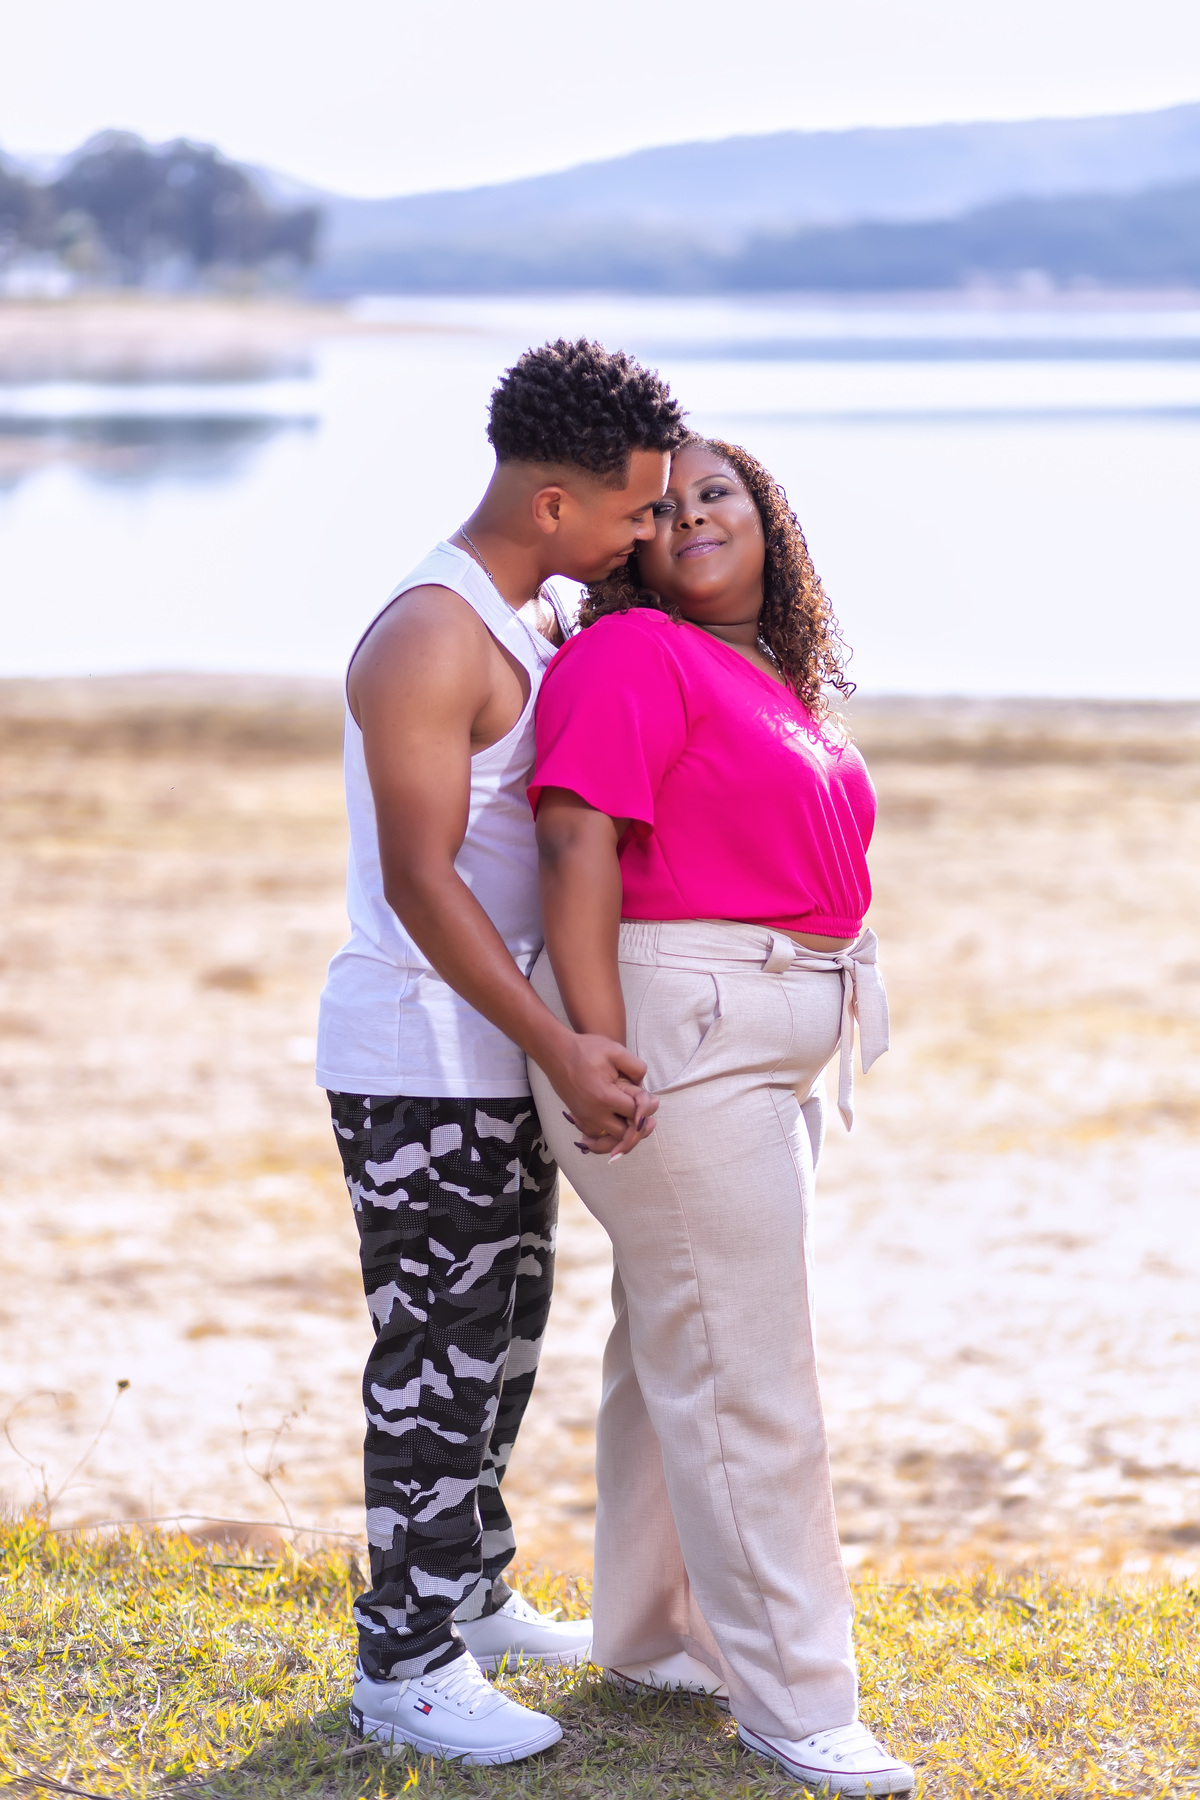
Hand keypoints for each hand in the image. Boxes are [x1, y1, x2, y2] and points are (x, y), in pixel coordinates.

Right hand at [541, 1033, 658, 1161]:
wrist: (555, 1052)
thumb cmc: (585, 1050)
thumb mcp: (616, 1051)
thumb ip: (636, 1067)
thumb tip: (642, 1085)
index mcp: (604, 1098)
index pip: (634, 1114)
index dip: (648, 1108)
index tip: (655, 1100)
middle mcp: (593, 1113)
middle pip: (624, 1134)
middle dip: (639, 1128)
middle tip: (651, 1120)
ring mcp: (584, 1117)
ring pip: (610, 1140)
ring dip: (625, 1135)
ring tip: (637, 1125)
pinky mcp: (578, 1117)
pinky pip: (597, 1137)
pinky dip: (609, 1137)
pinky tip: (619, 1126)